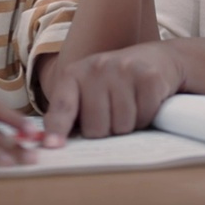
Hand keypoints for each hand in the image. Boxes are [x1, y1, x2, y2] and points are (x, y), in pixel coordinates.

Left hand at [41, 42, 184, 144]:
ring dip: (127, 126)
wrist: (152, 59)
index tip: (52, 145)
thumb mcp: (84, 92)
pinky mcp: (149, 76)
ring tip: (127, 108)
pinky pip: (144, 117)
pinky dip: (146, 117)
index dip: (57, 128)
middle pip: (96, 127)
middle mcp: (96, 68)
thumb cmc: (111, 84)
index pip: (63, 106)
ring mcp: (123, 69)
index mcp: (73, 74)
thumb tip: (53, 143)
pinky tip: (142, 103)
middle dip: (104, 131)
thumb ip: (68, 115)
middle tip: (109, 116)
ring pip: (122, 126)